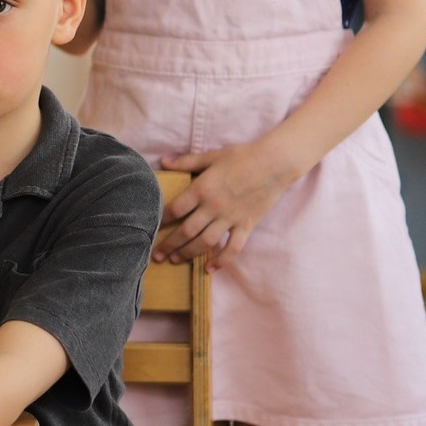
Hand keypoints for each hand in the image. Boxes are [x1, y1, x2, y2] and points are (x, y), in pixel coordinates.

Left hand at [156, 139, 301, 269]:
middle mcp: (213, 206)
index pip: (175, 209)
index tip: (150, 228)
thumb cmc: (242, 156)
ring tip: (175, 260)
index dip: (161, 220)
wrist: (275, 163)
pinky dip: (222, 260)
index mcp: (202, 188)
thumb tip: (164, 161)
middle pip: (186, 231)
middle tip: (156, 255)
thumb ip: (186, 161)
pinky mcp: (246, 225)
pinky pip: (233, 247)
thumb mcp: (211, 156)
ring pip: (205, 242)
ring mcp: (230, 218)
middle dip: (169, 244)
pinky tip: (210, 269)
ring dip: (188, 253)